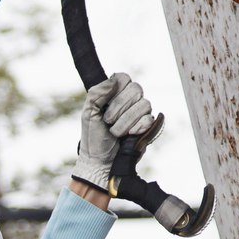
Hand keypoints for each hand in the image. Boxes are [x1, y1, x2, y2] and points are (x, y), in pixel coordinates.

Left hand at [71, 73, 162, 190]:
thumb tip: (112, 81)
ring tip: (115, 132)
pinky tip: (129, 136)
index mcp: (114, 94)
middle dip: (119, 107)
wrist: (101, 161)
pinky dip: (137, 128)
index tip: (105, 104)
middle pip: (136, 89)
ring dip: (126, 121)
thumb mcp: (88, 113)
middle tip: (108, 121)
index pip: (124, 77)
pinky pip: (150, 119)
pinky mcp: (148, 127)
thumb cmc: (93, 137)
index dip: (116, 90)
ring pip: (145, 104)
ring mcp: (140, 113)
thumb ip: (96, 93)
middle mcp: (130, 100)